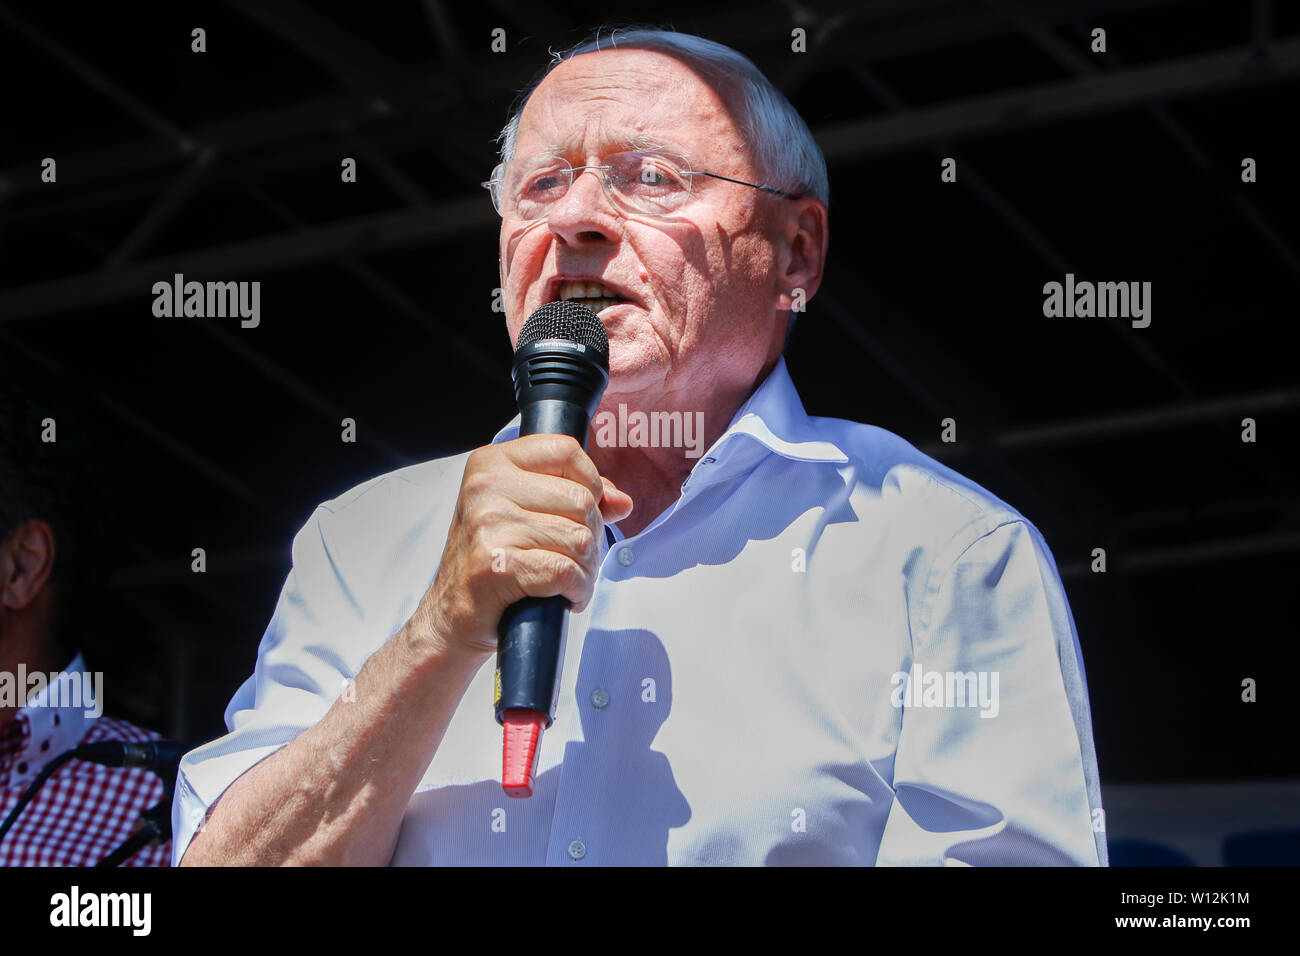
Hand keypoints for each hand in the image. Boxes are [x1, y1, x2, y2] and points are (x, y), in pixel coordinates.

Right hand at [413, 435, 633, 657]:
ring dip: (586, 569)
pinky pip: (565, 572)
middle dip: (591, 537)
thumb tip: (622, 501)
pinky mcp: (496, 565)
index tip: (583, 512)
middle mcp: (486, 488)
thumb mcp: (526, 513)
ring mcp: (488, 525)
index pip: (566, 450)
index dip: (590, 483)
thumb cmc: (493, 561)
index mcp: (491, 463)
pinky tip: (564, 596)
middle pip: (581, 500)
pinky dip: (576, 590)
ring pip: (579, 540)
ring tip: (567, 580)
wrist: (452, 615)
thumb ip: (574, 496)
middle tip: (574, 559)